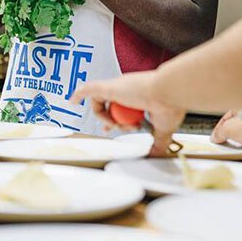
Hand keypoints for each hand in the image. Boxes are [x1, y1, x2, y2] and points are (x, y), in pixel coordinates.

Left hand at [70, 71, 185, 156]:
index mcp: (138, 96)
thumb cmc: (170, 105)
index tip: (117, 129)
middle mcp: (126, 90)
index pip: (120, 106)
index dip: (115, 118)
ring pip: (99, 102)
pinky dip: (79, 94)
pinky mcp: (110, 87)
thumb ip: (158, 142)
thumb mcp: (163, 128)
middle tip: (109, 130)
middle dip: (107, 119)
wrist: (169, 93)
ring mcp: (117, 88)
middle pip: (108, 104)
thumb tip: (156, 154)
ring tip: (115, 125)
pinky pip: (89, 89)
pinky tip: (71, 101)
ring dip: (105, 117)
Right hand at [211, 109, 241, 157]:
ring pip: (240, 142)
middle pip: (232, 132)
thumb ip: (218, 133)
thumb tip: (215, 138)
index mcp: (239, 112)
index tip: (213, 140)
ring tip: (236, 151)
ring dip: (237, 148)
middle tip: (222, 147)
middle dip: (228, 140)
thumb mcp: (228, 128)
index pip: (224, 121)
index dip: (217, 131)